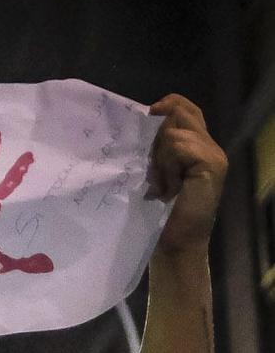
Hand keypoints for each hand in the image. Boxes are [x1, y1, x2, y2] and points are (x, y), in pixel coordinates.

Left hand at [147, 96, 226, 254]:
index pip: (183, 108)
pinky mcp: (212, 163)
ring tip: (162, 185)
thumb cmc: (159, 215)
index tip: (145, 120)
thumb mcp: (154, 173)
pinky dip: (167, 165)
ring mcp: (213, 154)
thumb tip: (139, 122)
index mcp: (196, 145)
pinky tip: (169, 187)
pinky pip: (179, 145)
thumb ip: (156, 148)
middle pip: (181, 111)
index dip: (165, 107)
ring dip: (160, 158)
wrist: (175, 245)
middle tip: (153, 168)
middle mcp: (209, 145)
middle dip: (158, 135)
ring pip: (174, 131)